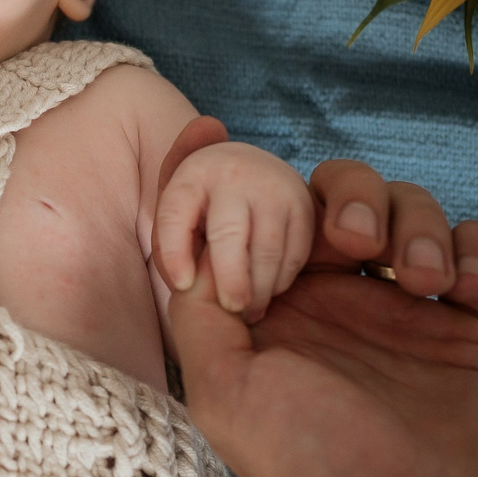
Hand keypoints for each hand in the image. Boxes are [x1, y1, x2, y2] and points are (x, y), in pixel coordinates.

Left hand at [152, 134, 316, 321]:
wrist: (249, 164)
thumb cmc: (206, 202)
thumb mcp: (182, 210)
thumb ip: (175, 243)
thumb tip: (187, 287)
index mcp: (192, 175)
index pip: (175, 215)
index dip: (175, 255)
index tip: (183, 288)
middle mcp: (232, 175)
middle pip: (229, 234)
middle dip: (230, 280)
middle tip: (231, 311)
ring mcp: (272, 186)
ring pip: (267, 248)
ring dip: (259, 288)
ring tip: (249, 312)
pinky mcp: (303, 203)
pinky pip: (295, 251)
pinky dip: (282, 278)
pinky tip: (269, 292)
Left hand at [159, 124, 477, 476]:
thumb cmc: (313, 464)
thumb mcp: (223, 391)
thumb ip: (198, 311)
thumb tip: (190, 245)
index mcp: (270, 307)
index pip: (254, 212)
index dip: (234, 170)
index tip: (212, 127)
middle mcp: (332, 298)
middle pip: (336, 191)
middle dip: (348, 194)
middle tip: (352, 242)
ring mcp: (402, 306)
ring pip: (409, 206)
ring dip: (416, 221)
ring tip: (421, 281)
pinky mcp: (466, 321)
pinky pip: (475, 244)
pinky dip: (471, 249)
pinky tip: (460, 293)